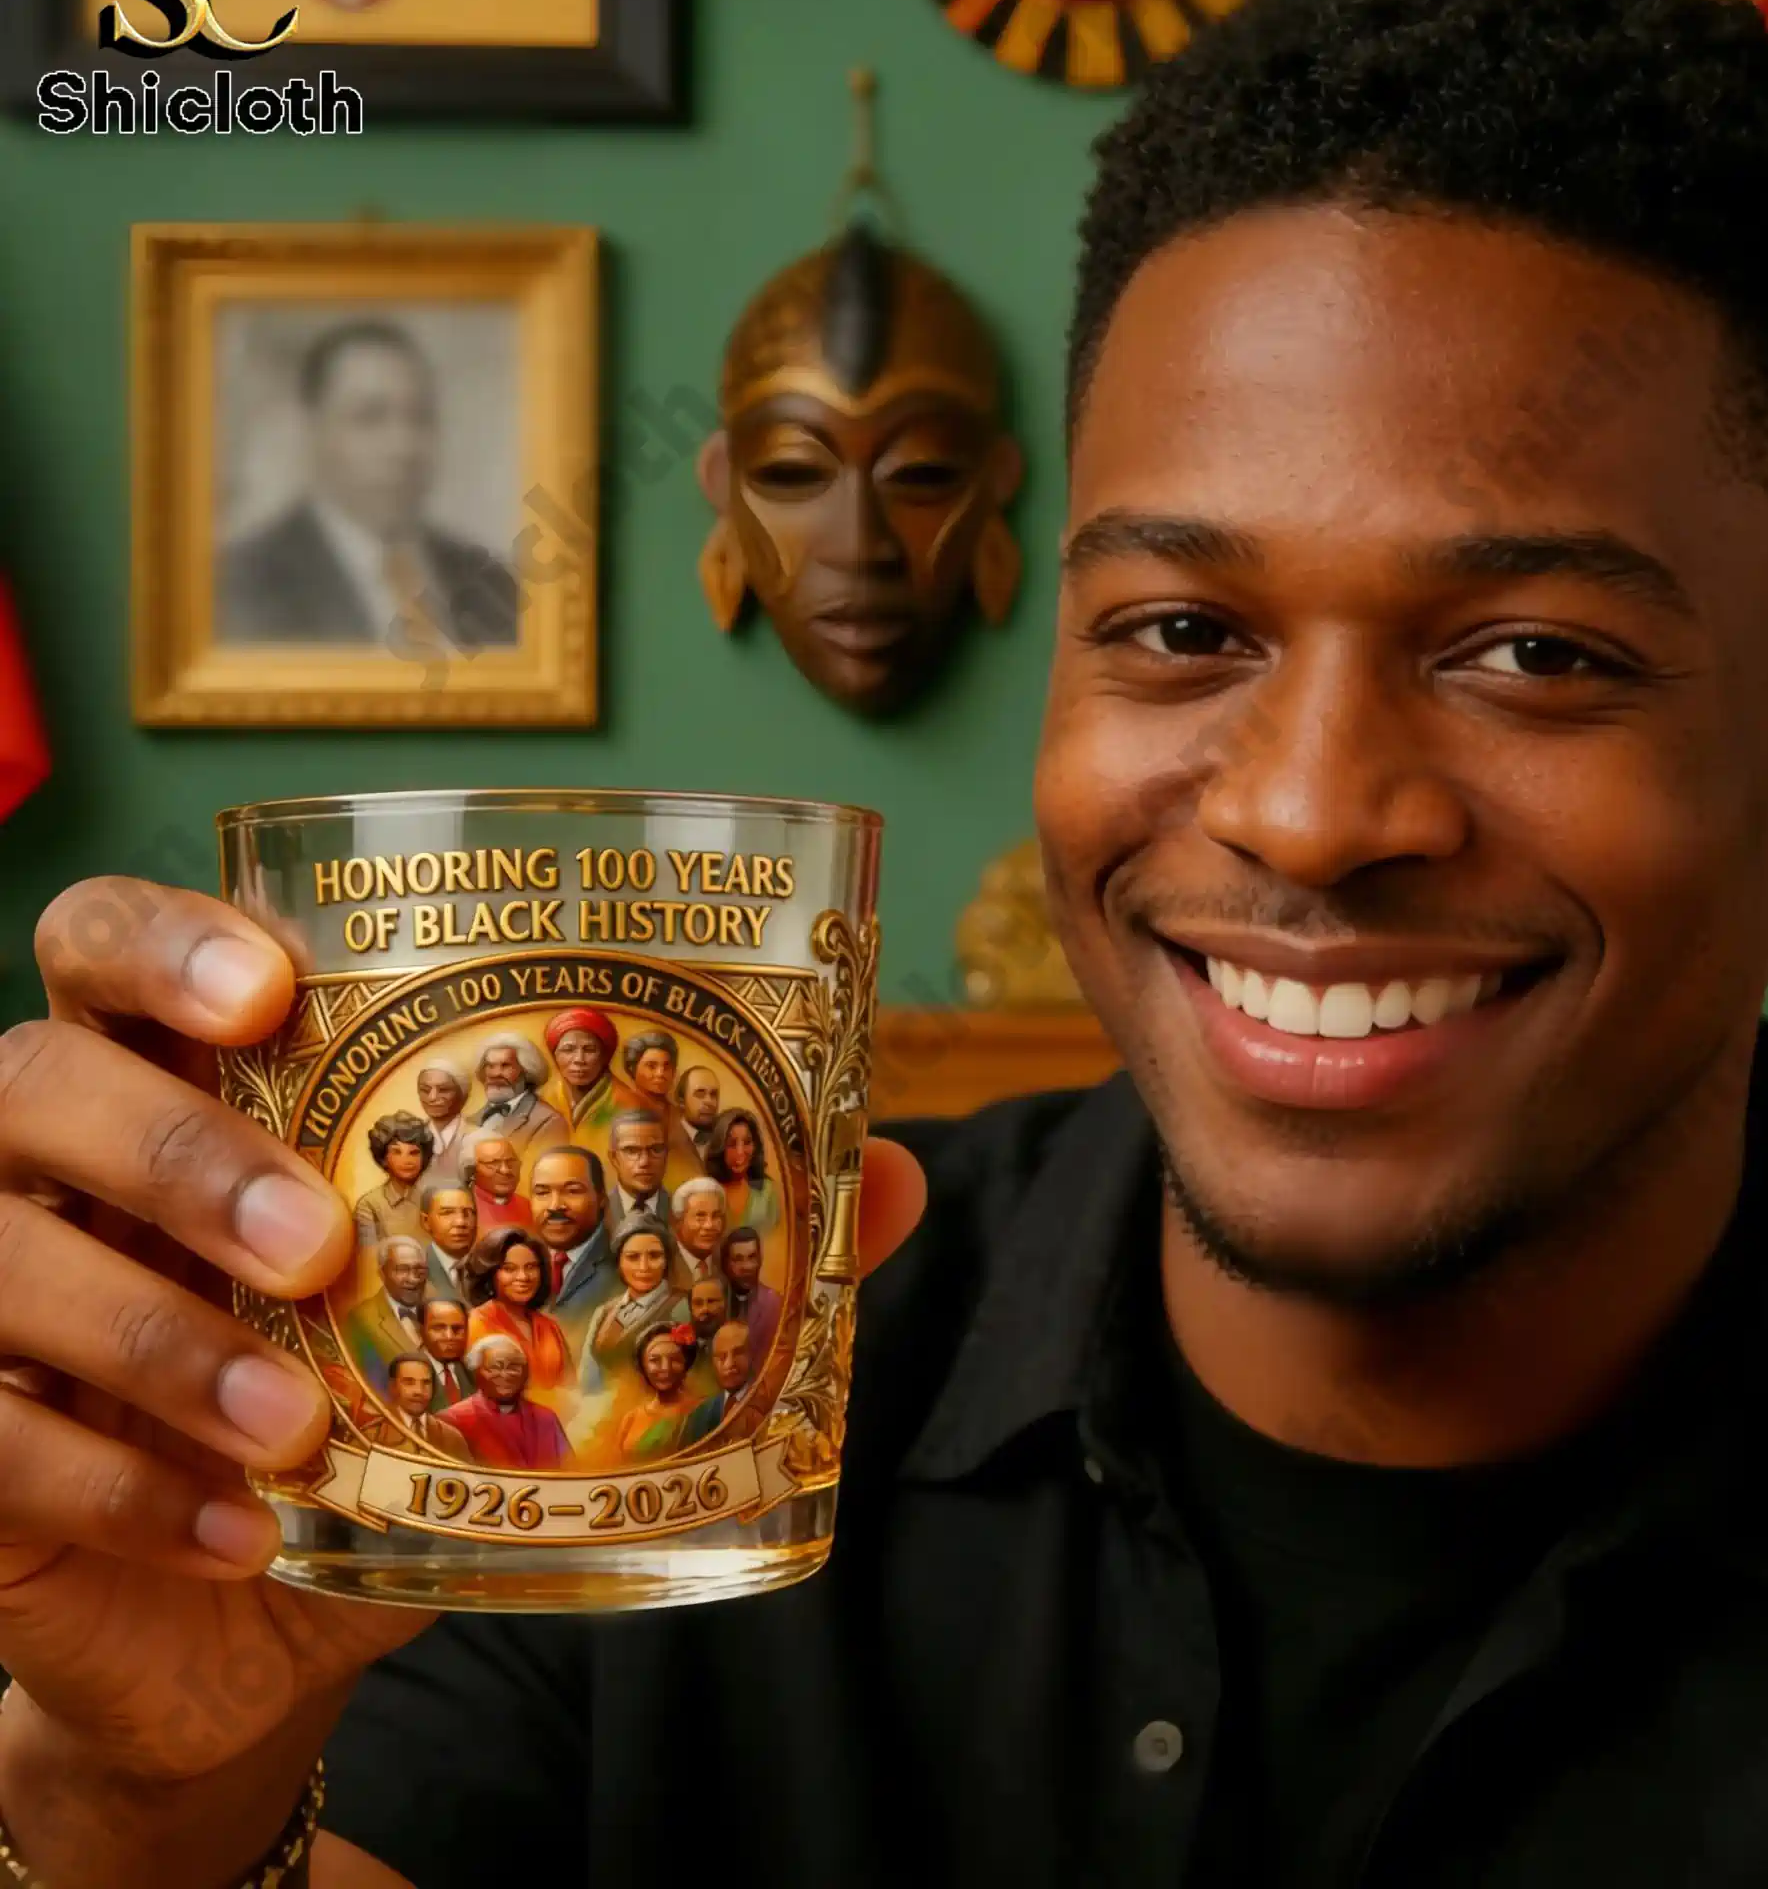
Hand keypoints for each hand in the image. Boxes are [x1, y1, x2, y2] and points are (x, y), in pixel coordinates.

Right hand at [0, 879, 926, 1799]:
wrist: (250, 1619)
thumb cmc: (390, 1418)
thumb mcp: (518, 1314)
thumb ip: (684, 1230)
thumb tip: (890, 1177)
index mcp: (191, 1083)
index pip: (105, 943)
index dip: (159, 939)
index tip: (272, 990)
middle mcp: (66, 1163)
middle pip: (25, 1076)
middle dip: (168, 1147)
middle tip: (316, 1238)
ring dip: (155, 1336)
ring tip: (299, 1414)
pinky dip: (114, 1483)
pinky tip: (247, 1527)